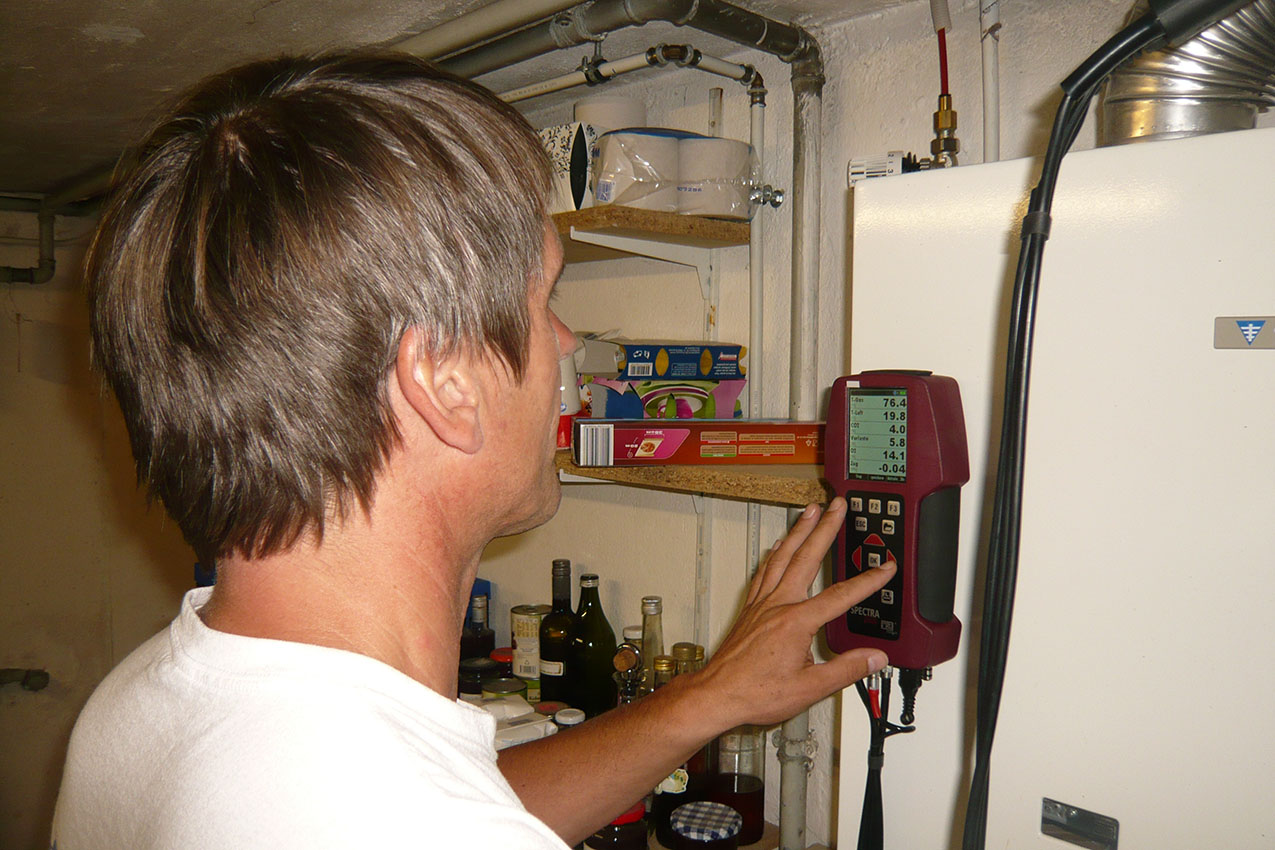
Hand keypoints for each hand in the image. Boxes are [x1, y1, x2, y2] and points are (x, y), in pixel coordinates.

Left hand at [689, 498, 894, 727]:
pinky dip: (774, 553)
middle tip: (838, 506)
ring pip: (782, 556)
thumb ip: (845, 670)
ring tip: (811, 511)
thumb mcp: (809, 689)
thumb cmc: (755, 693)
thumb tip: (874, 658)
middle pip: (807, 557)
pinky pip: (764, 571)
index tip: (885, 568)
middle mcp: (778, 605)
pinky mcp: (750, 608)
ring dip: (799, 530)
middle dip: (826, 528)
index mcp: (796, 622)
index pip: (841, 595)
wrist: (717, 694)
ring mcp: (762, 604)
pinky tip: (778, 544)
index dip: (867, 581)